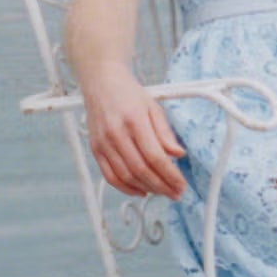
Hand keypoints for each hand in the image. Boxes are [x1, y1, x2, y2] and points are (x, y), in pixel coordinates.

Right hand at [85, 83, 187, 199]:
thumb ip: (165, 132)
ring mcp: (103, 143)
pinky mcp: (95, 149)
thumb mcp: (153, 107)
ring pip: (126, 176)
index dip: (170, 175)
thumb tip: (178, 153)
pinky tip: (141, 190)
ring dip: (146, 189)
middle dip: (161, 186)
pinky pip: (110, 176)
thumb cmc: (127, 93)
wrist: (100, 83)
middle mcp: (116, 134)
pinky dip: (126, 188)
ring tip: (161, 192)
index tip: (181, 184)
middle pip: (141, 169)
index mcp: (134, 121)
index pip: (155, 156)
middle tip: (175, 193)